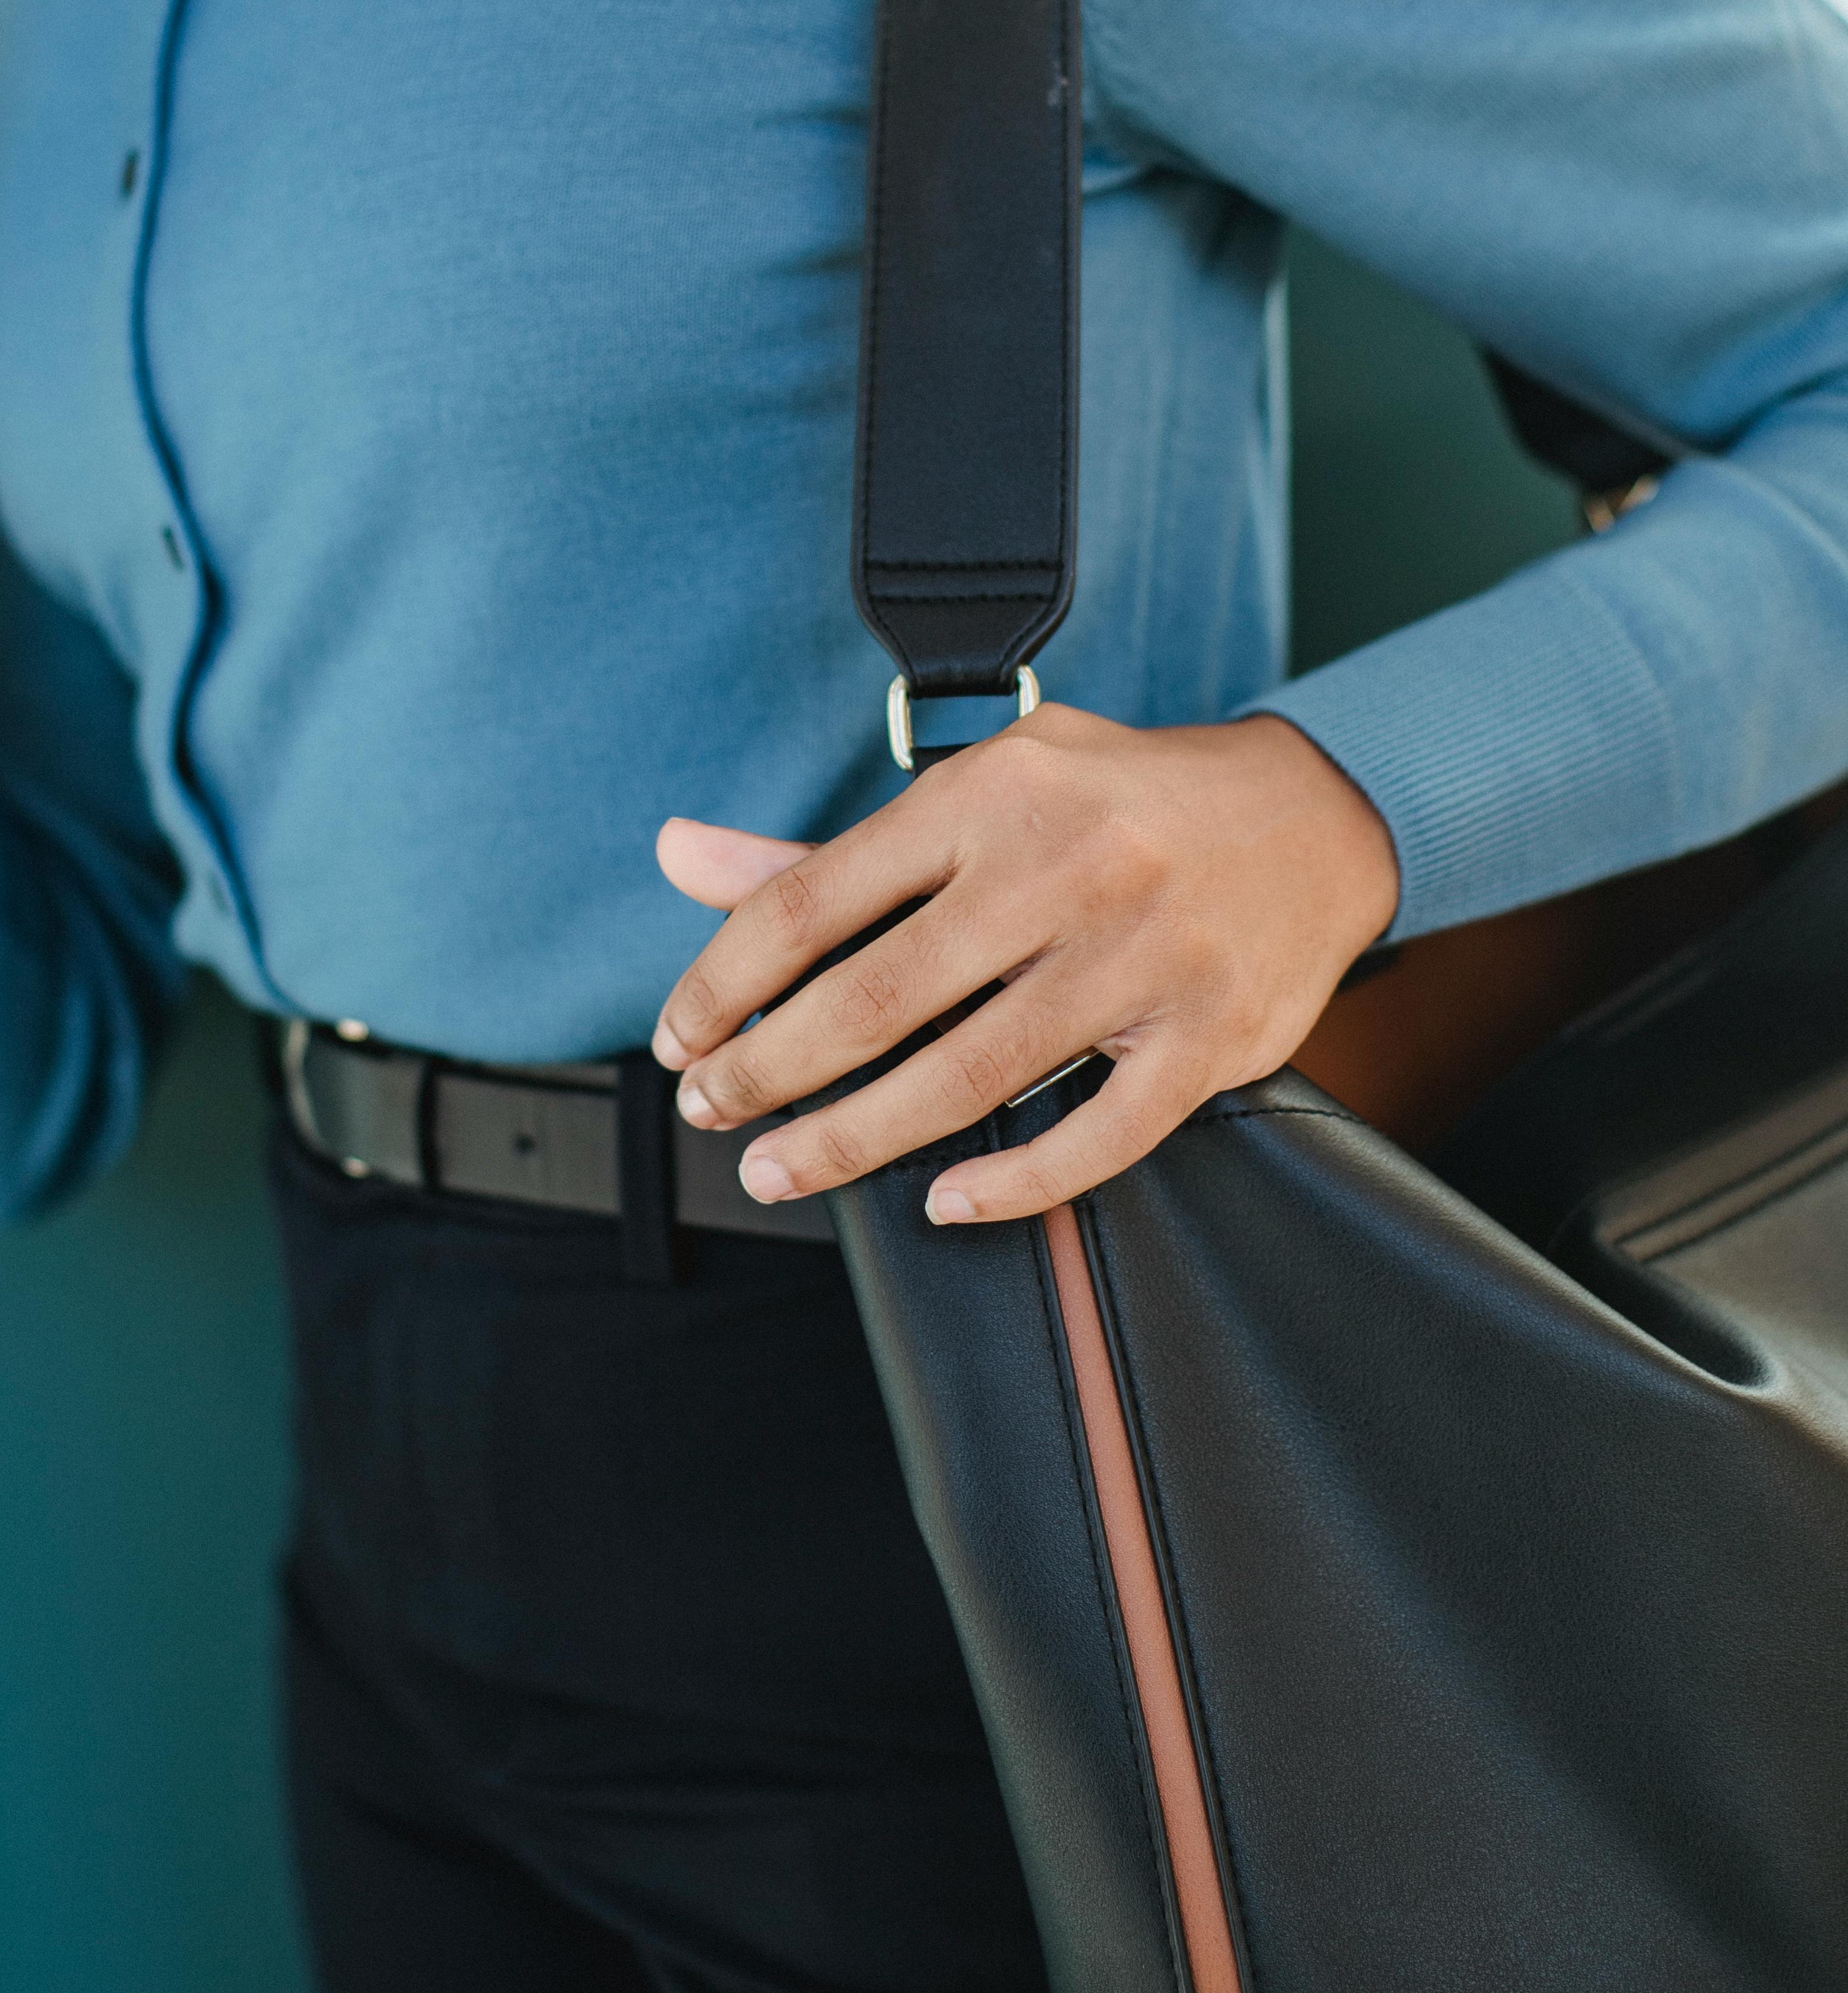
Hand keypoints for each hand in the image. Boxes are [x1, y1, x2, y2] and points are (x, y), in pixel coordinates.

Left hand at [651, 705, 1399, 1223]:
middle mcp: (1065, 867)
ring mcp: (1143, 957)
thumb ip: (828, 852)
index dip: (726, 977)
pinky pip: (1095, 1136)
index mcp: (994, 794)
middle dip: (769, 1069)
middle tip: (708, 1113)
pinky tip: (944, 1201)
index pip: (816, 898)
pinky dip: (1011, 1182)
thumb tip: (674, 854)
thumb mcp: (979, 791)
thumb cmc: (1114, 805)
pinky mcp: (1208, 1037)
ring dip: (854, 1139)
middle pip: (877, 996)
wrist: (1317, 815)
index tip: (678, 1037)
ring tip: (778, 1169)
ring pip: (970, 1079)